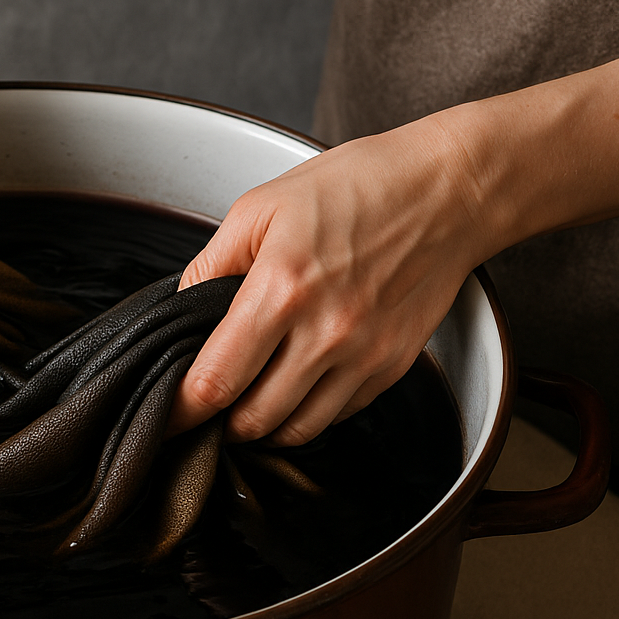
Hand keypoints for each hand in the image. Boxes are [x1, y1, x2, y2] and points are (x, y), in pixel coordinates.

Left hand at [166, 115, 503, 444]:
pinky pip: (337, 415)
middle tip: (207, 408)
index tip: (168, 416)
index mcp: (281, 289)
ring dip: (263, 427)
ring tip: (249, 401)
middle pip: (253, 422)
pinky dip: (308, 412)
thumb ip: (210, 264)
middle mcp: (325, 333)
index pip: (215, 381)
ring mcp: (364, 356)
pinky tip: (296, 384)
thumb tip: (179, 312)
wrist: (449, 191)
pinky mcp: (392, 367)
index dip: (181, 411)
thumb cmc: (356, 187)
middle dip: (220, 423)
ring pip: (296, 430)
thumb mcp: (261, 206)